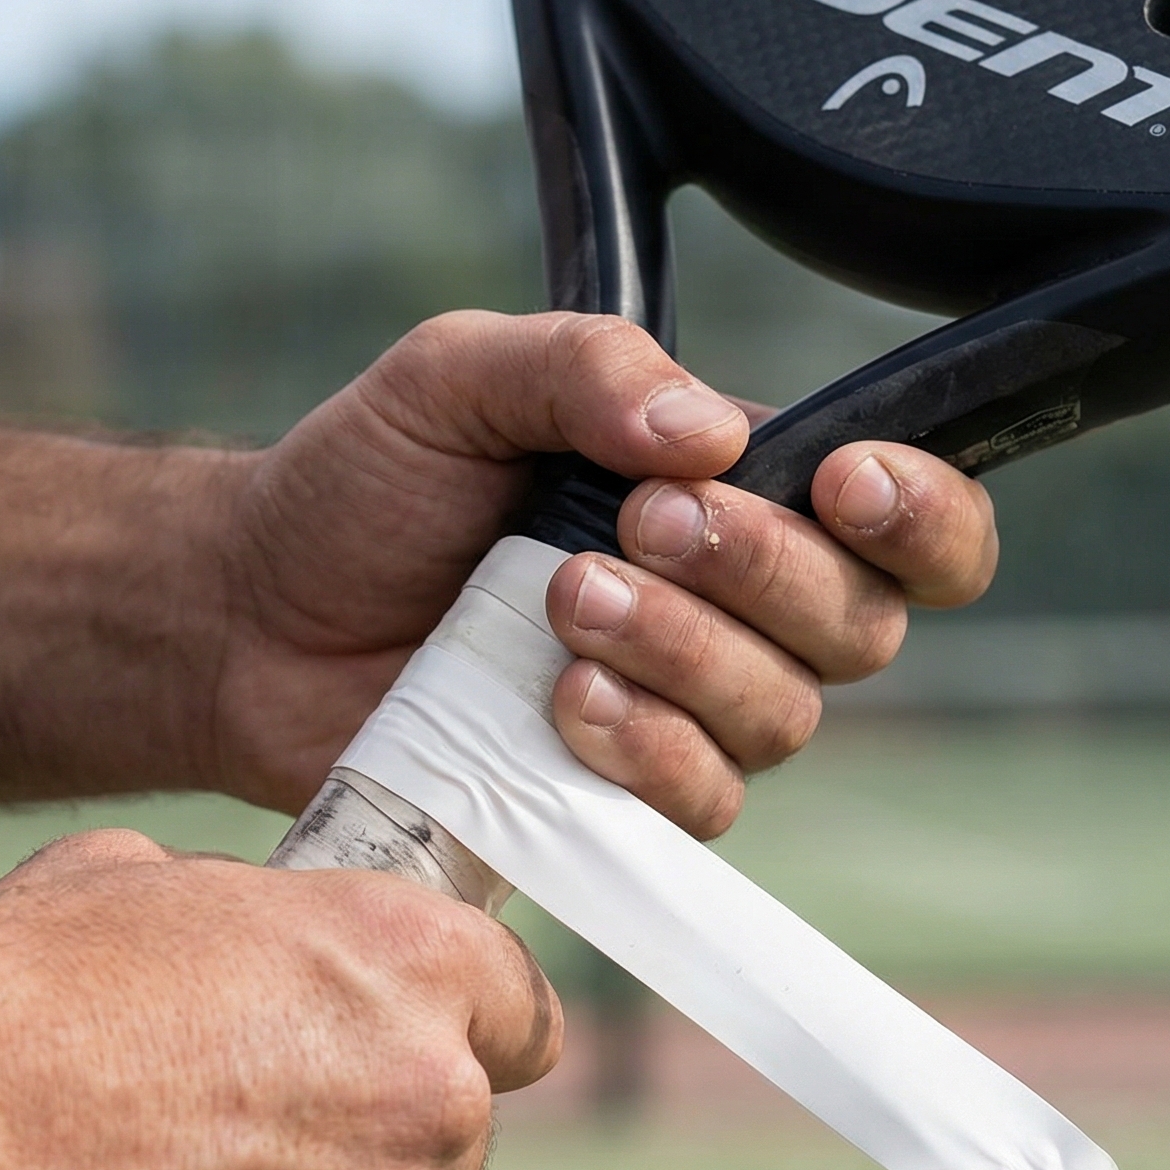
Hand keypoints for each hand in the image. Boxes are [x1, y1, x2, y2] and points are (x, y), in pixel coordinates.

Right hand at [0, 830, 557, 1169]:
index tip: (399, 1063)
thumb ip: (252, 930)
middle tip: (228, 1153)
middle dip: (361, 1152)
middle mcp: (425, 1108)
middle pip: (446, 1150)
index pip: (517, 1015)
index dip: (454, 1037)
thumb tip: (252, 956)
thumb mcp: (137, 887)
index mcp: (405, 965)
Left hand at [219, 310, 998, 835]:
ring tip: (561, 602)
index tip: (845, 483)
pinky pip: (701, 802)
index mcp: (730, 490)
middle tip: (634, 525)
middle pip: (858, 623)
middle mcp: (732, 608)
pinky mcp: (616, 800)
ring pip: (783, 716)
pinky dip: (643, 749)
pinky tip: (559, 702)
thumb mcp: (458, 376)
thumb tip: (716, 431)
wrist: (249, 613)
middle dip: (760, 570)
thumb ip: (586, 366)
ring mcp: (680, 711)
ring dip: (684, 654)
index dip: (921, 512)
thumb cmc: (363, 485)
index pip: (906, 517)